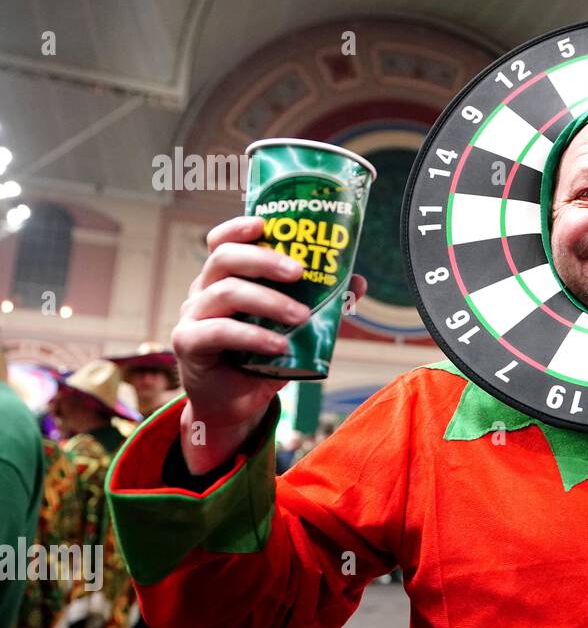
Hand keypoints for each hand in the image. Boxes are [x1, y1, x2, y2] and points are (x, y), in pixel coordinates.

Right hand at [171, 216, 365, 473]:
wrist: (239, 402)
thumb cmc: (264, 356)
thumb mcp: (294, 327)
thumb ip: (322, 303)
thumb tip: (358, 282)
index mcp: (225, 278)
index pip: (222, 242)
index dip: (238, 228)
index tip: (265, 224)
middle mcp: (204, 290)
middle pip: (224, 259)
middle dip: (265, 260)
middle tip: (300, 272)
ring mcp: (193, 315)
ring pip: (226, 293)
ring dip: (269, 302)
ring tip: (302, 317)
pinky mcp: (189, 344)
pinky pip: (219, 332)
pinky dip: (254, 337)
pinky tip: (280, 345)